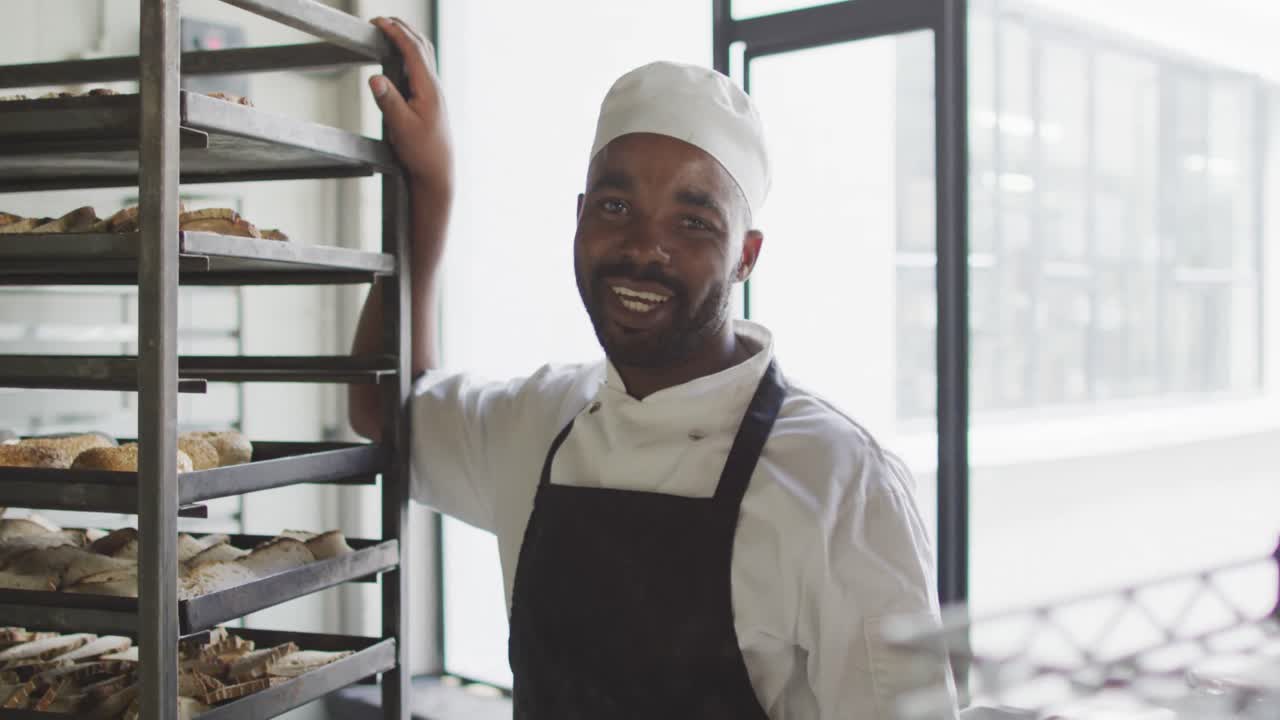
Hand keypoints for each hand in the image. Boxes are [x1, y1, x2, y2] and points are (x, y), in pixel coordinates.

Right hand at [369, 17, 452, 192]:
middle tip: (380, 20)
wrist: (438, 172)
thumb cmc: (422, 153)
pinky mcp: (430, 100)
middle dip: (402, 28)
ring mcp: (434, 92)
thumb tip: (374, 78)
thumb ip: (388, 101)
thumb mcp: (401, 128)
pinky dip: (410, 53)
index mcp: (428, 88)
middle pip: (421, 46)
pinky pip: (421, 67)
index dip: (395, 32)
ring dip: (407, 38)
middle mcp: (434, 86)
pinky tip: (399, 57)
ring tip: (389, 30)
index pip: (412, 50)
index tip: (378, 21)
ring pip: (424, 55)